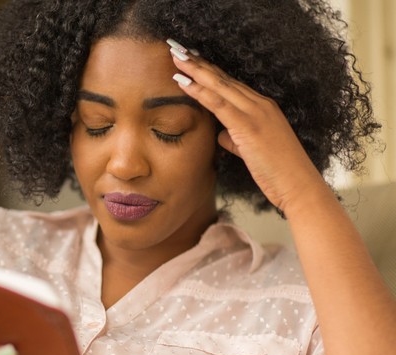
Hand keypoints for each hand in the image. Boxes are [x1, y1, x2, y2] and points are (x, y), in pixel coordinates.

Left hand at [167, 39, 326, 214]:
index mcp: (263, 107)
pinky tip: (183, 82)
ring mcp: (256, 112)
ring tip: (176, 57)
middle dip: (199, 63)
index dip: (210, 71)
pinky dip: (199, 91)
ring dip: (195, 70)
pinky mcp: (248, 125)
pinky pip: (218, 103)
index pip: (231, 84)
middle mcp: (260, 104)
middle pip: (224, 79)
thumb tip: (221, 135)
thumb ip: (236, 139)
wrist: (298, 185)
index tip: (191, 60)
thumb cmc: (277, 172)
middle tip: (178, 49)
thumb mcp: (252, 151)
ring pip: (219, 86)